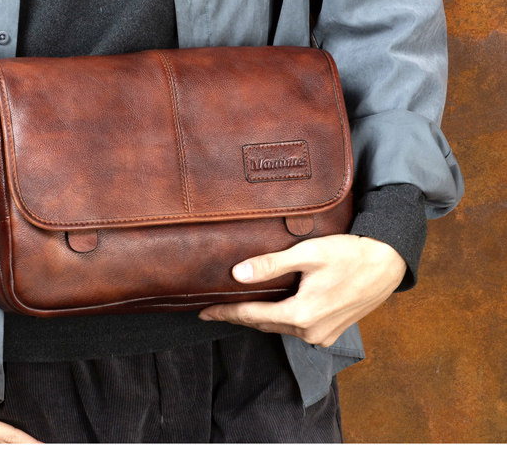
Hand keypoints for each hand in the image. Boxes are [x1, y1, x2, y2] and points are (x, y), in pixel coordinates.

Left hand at [198, 234, 406, 346]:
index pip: (252, 316)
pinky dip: (281, 319)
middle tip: (216, 309)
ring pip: (281, 327)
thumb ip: (270, 265)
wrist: (387, 263)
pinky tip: (273, 307)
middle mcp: (311, 332)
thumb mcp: (307, 254)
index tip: (203, 313)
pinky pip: (298, 329)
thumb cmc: (349, 254)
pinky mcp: (332, 332)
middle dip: (240, 316)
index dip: (226, 313)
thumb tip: (237, 275)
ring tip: (240, 307)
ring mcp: (323, 336)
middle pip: (265, 324)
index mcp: (301, 315)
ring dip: (261, 318)